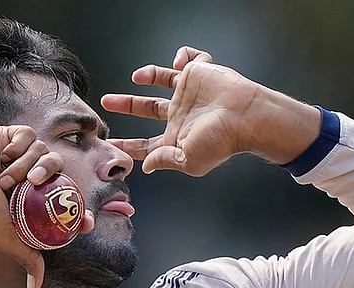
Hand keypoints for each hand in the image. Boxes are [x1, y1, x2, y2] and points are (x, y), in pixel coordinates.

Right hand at [0, 126, 93, 287]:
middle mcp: (31, 176)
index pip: (67, 202)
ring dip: (26, 163)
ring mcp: (22, 155)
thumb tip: (36, 285)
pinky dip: (19, 145)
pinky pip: (29, 135)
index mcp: (34, 199)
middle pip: (60, 170)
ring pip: (44, 151)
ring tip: (5, 176)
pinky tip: (4, 155)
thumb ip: (27, 257)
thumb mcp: (6, 237)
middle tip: (30, 183)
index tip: (88, 220)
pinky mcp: (11, 136)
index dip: (82, 210)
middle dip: (48, 174)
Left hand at [101, 46, 319, 175]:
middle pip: (147, 108)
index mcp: (177, 136)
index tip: (112, 143)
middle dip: (126, 104)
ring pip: (162, 80)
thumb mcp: (188, 160)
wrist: (246, 115)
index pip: (148, 143)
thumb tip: (146, 168)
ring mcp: (190, 92)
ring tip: (138, 76)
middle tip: (107, 101)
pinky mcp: (200, 72)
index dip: (129, 144)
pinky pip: (191, 57)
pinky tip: (178, 61)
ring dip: (148, 74)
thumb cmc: (221, 140)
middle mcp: (181, 113)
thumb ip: (164, 161)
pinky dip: (183, 54)